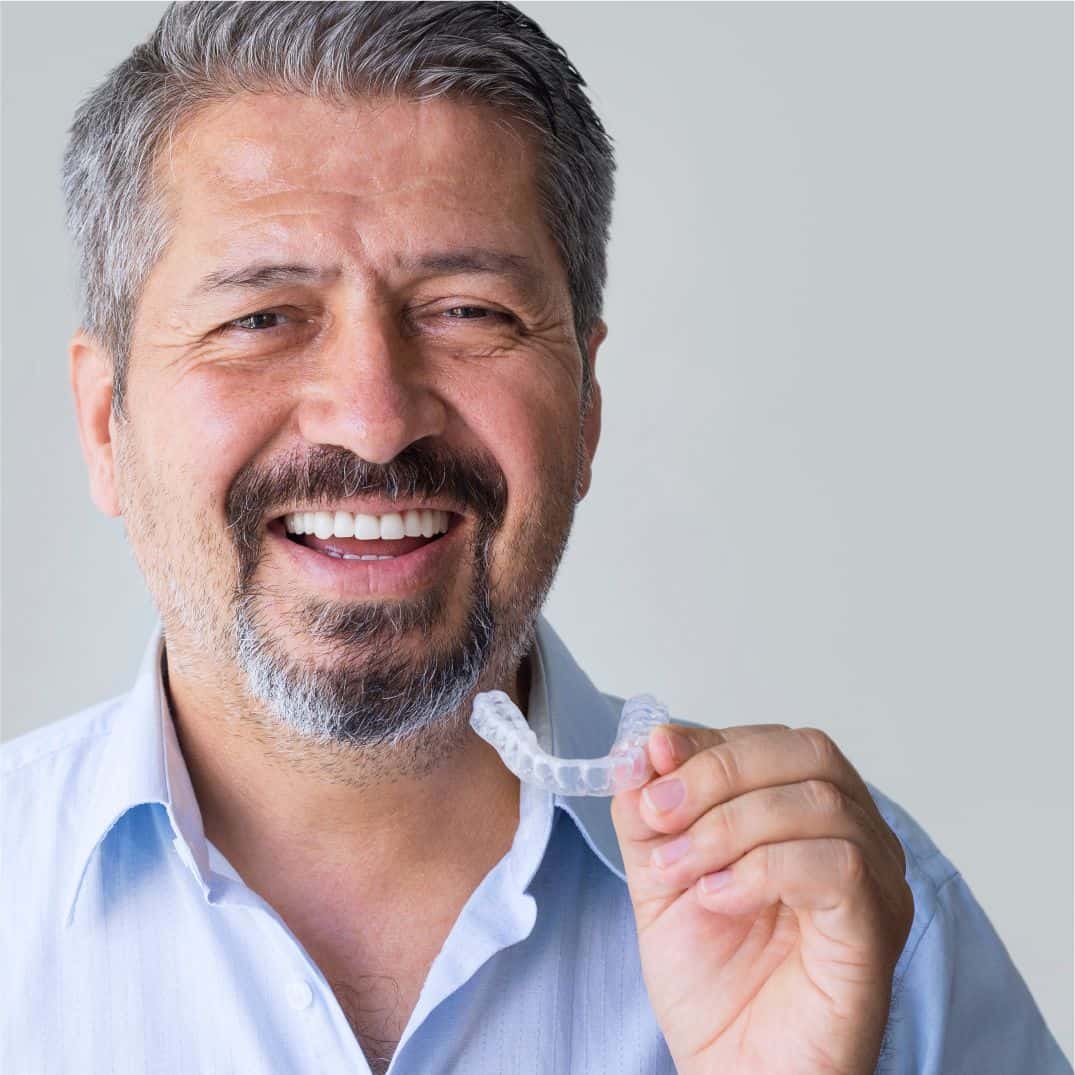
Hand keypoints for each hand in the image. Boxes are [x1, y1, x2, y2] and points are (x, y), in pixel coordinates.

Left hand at [611, 722, 913, 1074]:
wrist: (732, 1072)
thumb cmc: (712, 981)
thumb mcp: (659, 874)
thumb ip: (650, 809)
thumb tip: (643, 745)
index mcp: (805, 813)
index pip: (771, 741)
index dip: (706, 743)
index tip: (648, 760)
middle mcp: (854, 835)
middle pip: (805, 753)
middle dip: (716, 773)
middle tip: (659, 814)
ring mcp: (875, 880)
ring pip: (818, 801)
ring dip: (728, 826)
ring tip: (680, 870)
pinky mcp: (876, 927)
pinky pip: (837, 864)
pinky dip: (762, 869)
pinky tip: (718, 899)